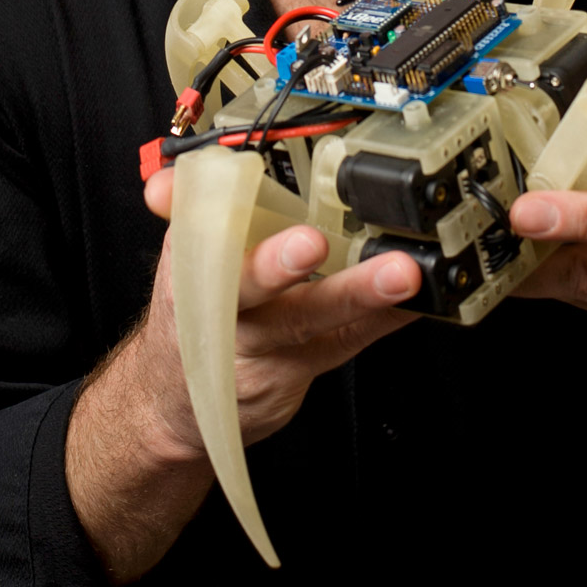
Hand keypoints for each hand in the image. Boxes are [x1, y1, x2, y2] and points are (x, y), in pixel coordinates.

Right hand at [142, 165, 420, 457]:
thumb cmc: (193, 315)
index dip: (223, 224)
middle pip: (251, 288)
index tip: (242, 207)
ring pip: (312, 319)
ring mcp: (268, 348)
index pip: (207, 243)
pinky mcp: (304, 368)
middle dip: (277, 266)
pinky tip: (421, 299)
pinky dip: (386, 316)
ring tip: (400, 272)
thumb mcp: (178, 259)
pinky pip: (350, 340)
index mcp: (195, 271)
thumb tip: (165, 182)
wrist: (178, 404)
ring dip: (358, 294)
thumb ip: (185, 211)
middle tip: (311, 244)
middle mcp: (229, 313)